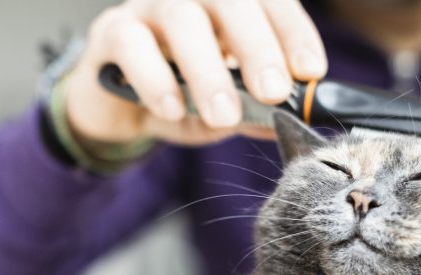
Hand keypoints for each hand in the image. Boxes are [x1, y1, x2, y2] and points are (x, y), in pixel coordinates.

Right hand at [65, 0, 326, 145]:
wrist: (117, 107)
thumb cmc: (178, 94)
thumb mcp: (223, 107)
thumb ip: (255, 109)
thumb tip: (294, 118)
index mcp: (228, 7)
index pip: (268, 1)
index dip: (293, 31)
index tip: (310, 72)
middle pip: (229, 0)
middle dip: (258, 47)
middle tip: (274, 93)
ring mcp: (149, 8)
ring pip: (181, 18)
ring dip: (208, 70)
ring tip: (224, 116)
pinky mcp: (110, 32)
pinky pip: (131, 43)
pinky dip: (155, 77)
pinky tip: (171, 109)